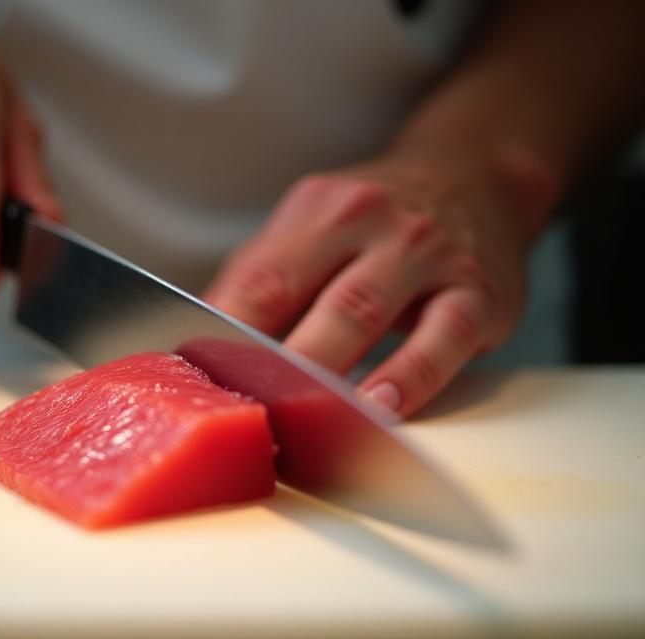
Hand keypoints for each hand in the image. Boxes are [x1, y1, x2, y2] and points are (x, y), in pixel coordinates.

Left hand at [205, 152, 529, 415]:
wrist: (471, 177)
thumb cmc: (372, 223)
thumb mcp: (313, 228)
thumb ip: (261, 281)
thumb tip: (201, 347)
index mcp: (319, 210)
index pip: (263, 279)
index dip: (227, 335)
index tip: (204, 384)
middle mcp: (372, 222)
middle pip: (311, 300)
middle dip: (275, 364)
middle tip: (246, 415)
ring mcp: (427, 254)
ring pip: (367, 314)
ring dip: (329, 373)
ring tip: (299, 419)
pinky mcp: (478, 294)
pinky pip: (443, 339)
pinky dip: (411, 377)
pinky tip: (382, 409)